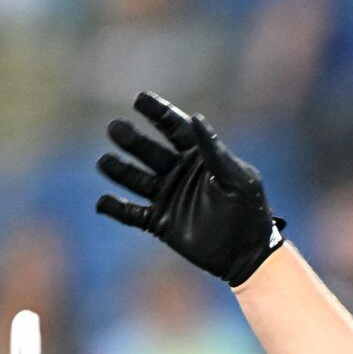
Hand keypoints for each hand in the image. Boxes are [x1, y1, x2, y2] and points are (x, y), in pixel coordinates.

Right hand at [94, 92, 283, 286]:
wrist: (247, 255)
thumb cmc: (249, 212)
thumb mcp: (237, 179)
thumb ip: (215, 151)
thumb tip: (196, 117)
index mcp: (199, 158)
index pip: (175, 128)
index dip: (158, 113)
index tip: (140, 99)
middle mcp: (179, 173)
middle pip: (149, 151)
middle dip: (132, 140)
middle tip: (115, 128)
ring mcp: (167, 197)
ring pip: (136, 179)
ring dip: (119, 170)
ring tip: (104, 161)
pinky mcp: (160, 223)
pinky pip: (132, 213)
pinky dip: (116, 208)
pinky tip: (103, 202)